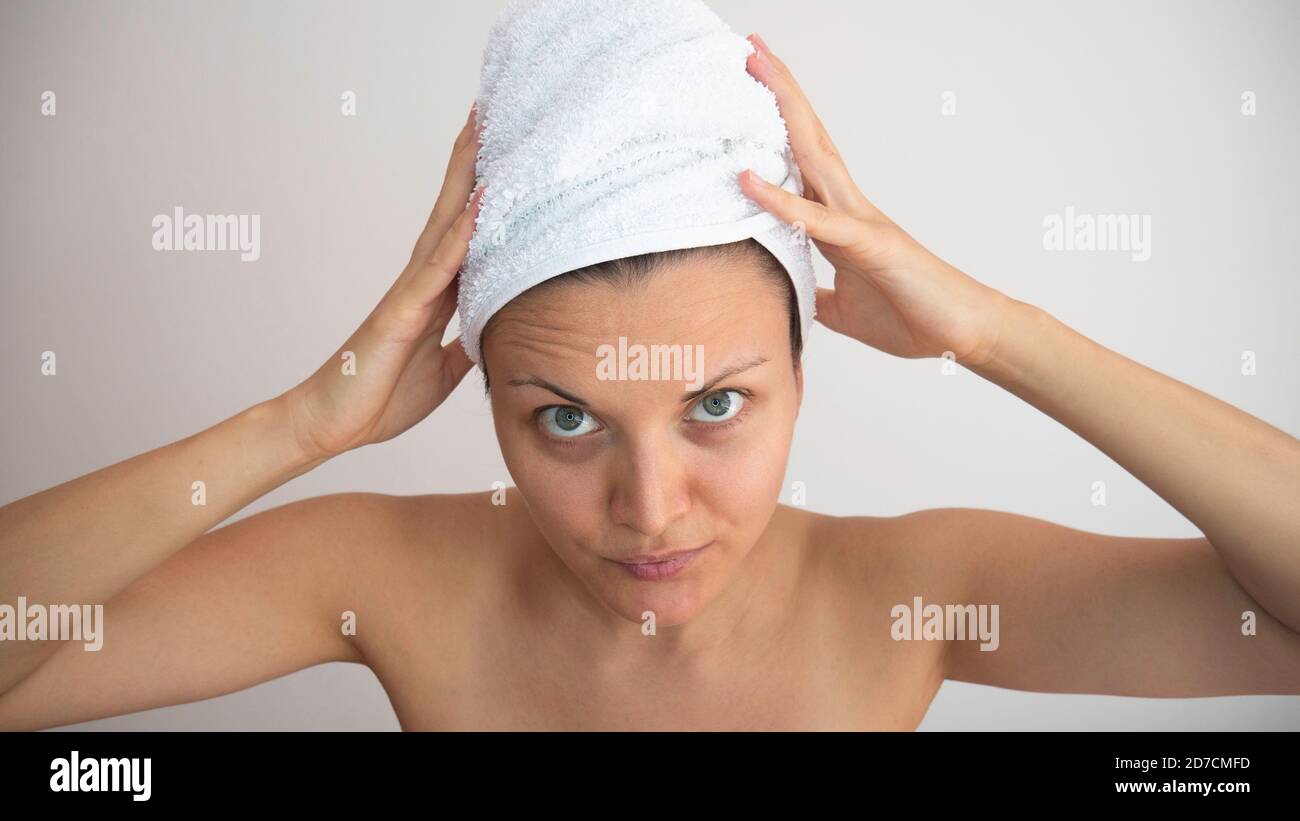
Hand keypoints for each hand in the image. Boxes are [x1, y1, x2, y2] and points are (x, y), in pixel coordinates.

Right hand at [281, 104, 483, 460]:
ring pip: (445, 223)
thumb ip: (466, 343)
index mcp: (433, 293)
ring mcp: (410, 292)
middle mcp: (421, 281)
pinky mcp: (401, 313)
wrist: (335, 424)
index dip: (484, 191)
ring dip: (467, 178)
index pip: (466, 231)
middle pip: (453, 208)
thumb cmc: (380, 396)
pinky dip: (461, 236)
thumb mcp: (444, 370)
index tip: (505, 150)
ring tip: (484, 131)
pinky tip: (479, 206)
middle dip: (473, 161)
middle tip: (492, 109)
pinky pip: (437, 269)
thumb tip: (495, 330)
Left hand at [739, 34, 1013, 366]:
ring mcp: (860, 221)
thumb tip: (791, 299)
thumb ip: (817, 296)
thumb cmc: (911, 316)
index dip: (776, 126)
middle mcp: (849, 208)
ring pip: (813, 154)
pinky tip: (747, 179)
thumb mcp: (844, 309)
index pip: (801, 162)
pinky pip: (816, 220)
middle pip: (807, 138)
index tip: (751, 89)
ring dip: (782, 111)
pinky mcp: (869, 246)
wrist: (963, 333)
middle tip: (750, 49)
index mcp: (841, 220)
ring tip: (756, 67)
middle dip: (779, 92)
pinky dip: (780, 200)